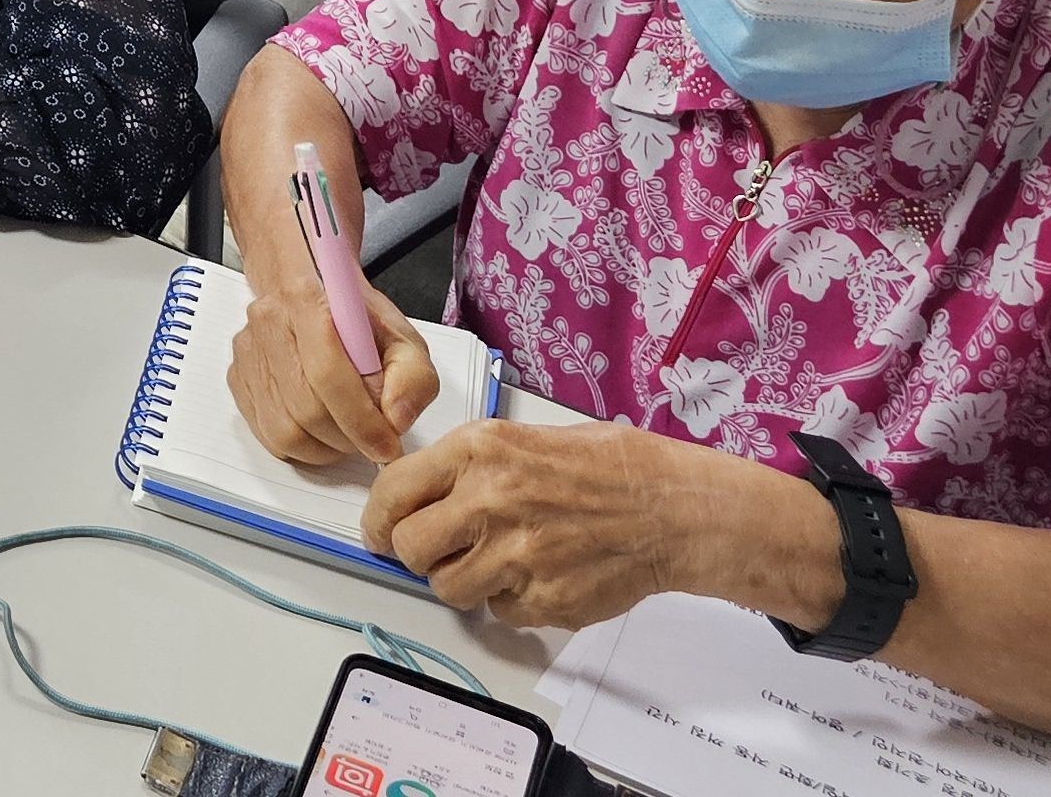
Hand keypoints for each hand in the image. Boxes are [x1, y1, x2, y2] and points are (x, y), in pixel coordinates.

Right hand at [230, 263, 441, 465]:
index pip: (327, 373)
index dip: (361, 420)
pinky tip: (322, 430)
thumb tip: (395, 419)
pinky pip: (267, 435)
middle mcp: (268, 322)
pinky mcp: (237, 378)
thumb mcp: (404, 341)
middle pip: (305, 408)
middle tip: (371, 440)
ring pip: (284, 430)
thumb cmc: (358, 323)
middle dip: (347, 438)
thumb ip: (412, 378)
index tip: (386, 445)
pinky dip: (301, 447)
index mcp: (306, 299)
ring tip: (347, 434)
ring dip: (325, 448)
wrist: (316, 300)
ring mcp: (247, 352)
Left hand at [368, 417, 759, 632]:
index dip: (378, 518)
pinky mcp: (545, 601)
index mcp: (480, 451)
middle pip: (409, 547)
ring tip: (497, 562)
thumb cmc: (606, 466)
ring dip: (463, 581)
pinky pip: (500, 613)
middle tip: (440, 550)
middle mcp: (490, 501)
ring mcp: (517, 556)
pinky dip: (510, 602)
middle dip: (417, 554)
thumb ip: (467, 466)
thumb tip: (418, 495)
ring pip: (448, 589)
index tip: (379, 531)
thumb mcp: (523, 438)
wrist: (672, 509)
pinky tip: (538, 575)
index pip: (393, 491)